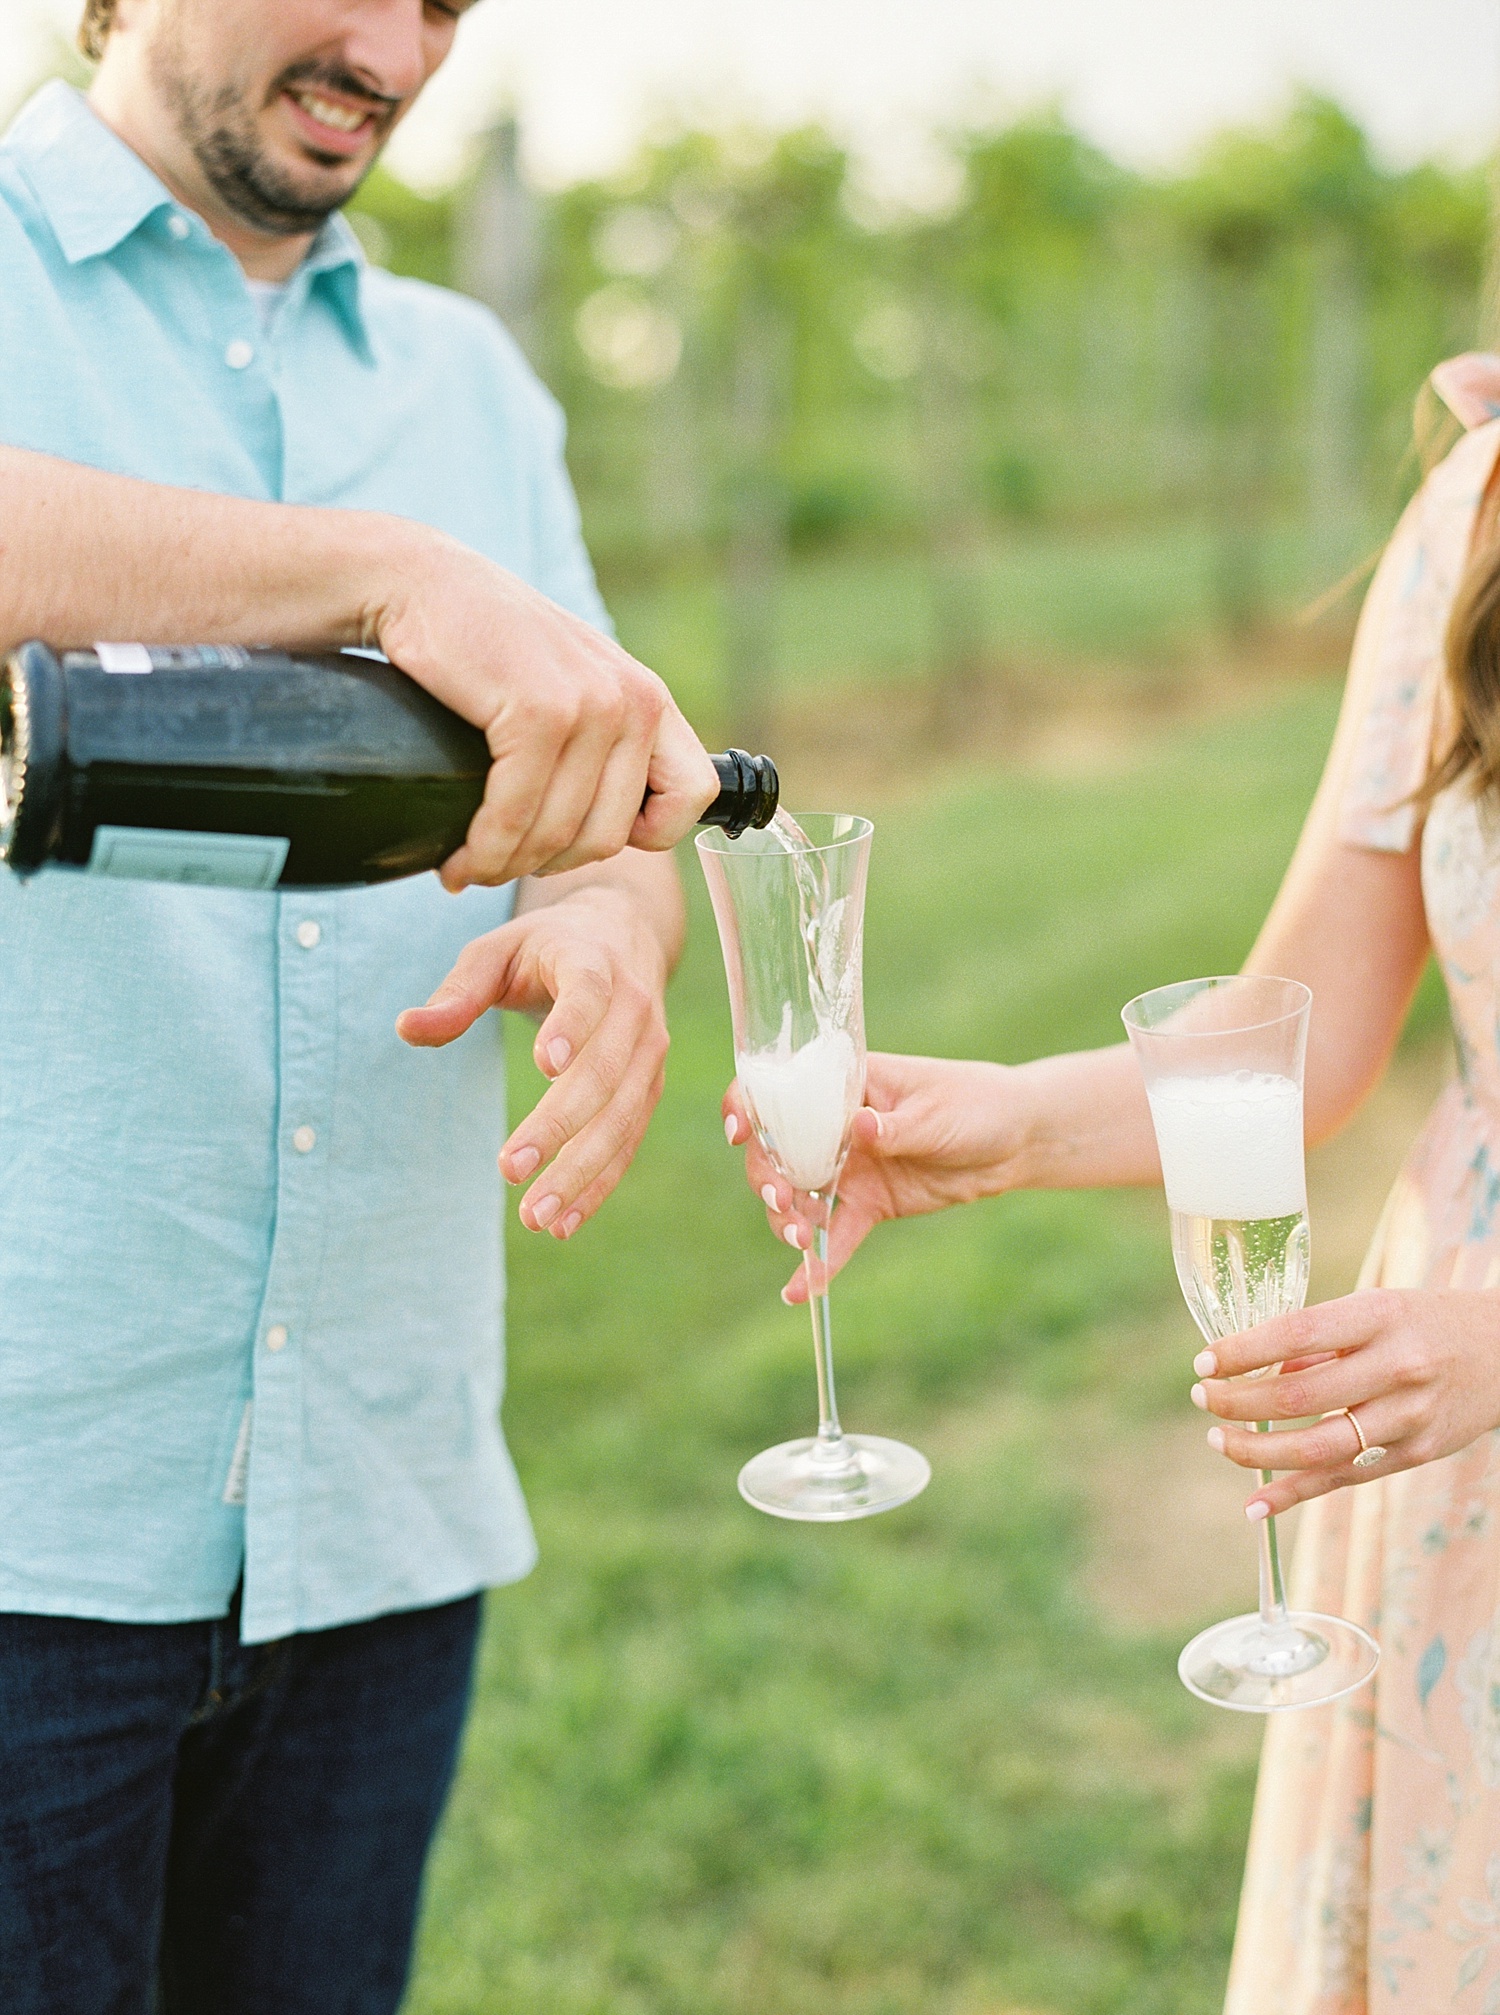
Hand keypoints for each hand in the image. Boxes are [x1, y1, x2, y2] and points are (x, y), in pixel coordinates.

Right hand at [376, 529, 717, 889]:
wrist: (419, 584)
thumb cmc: (485, 650)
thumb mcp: (569, 688)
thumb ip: (603, 743)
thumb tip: (611, 834)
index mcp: (649, 699)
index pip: (691, 797)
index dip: (641, 835)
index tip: (579, 836)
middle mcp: (634, 700)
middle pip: (608, 838)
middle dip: (547, 865)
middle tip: (499, 862)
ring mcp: (590, 705)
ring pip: (559, 835)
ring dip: (505, 866)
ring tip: (469, 865)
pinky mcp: (538, 711)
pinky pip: (517, 815)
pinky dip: (483, 848)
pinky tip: (459, 856)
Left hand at [396, 884, 670, 1236]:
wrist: (623, 935)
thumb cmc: (546, 947)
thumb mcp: (497, 952)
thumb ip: (458, 992)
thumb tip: (405, 1028)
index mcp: (595, 963)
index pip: (589, 993)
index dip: (572, 1026)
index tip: (546, 1065)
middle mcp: (634, 1008)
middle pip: (604, 1073)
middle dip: (559, 1126)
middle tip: (508, 1169)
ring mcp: (649, 1052)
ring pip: (621, 1118)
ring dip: (581, 1171)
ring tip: (537, 1216)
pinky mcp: (650, 1087)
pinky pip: (629, 1141)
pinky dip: (600, 1183)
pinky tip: (564, 1222)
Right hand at [723, 1052, 1017, 1303]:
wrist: (1015, 1139)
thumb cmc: (974, 1103)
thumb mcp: (937, 1111)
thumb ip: (895, 1126)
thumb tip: (858, 1127)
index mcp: (843, 1085)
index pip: (778, 1090)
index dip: (747, 1106)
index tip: (740, 1132)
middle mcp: (833, 1126)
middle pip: (776, 1152)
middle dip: (768, 1178)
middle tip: (782, 1201)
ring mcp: (848, 1168)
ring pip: (799, 1197)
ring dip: (789, 1221)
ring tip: (801, 1242)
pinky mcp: (869, 1205)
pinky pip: (837, 1236)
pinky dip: (820, 1263)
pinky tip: (801, 1291)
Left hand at [1190, 1289, 1499, 1518]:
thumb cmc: (1424, 1322)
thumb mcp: (1374, 1309)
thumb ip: (1319, 1341)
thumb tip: (1258, 1373)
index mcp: (1379, 1317)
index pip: (1296, 1334)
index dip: (1242, 1351)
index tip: (1204, 1363)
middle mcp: (1397, 1367)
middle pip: (1300, 1397)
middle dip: (1238, 1402)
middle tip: (1204, 1399)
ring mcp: (1409, 1417)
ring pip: (1318, 1447)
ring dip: (1257, 1450)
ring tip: (1218, 1441)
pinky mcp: (1417, 1454)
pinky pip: (1345, 1479)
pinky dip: (1294, 1494)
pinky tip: (1255, 1504)